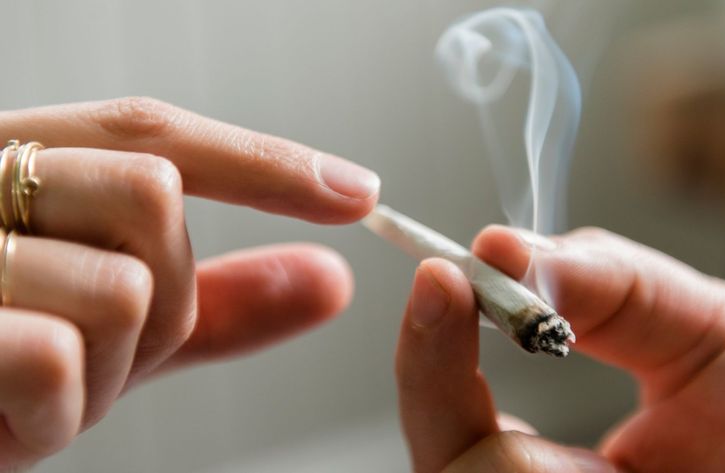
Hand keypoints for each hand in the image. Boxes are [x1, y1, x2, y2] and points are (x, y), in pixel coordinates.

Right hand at [0, 97, 378, 468]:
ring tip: (43, 391)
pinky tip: (10, 420)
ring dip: (109, 372)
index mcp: (17, 165)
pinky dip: (57, 415)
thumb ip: (216, 302)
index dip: (266, 163)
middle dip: (164, 301)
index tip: (357, 193)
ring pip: (123, 288)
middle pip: (156, 199)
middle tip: (103, 351)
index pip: (158, 136)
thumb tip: (329, 276)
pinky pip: (57, 357)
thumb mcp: (106, 328)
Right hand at [396, 226, 724, 471]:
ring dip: (497, 436)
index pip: (460, 421)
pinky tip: (591, 461)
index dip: (433, 352)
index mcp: (576, 466)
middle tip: (449, 289)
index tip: (441, 276)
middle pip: (444, 464)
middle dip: (434, 378)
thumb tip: (500, 245)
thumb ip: (607, 283)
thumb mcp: (712, 331)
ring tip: (562, 393)